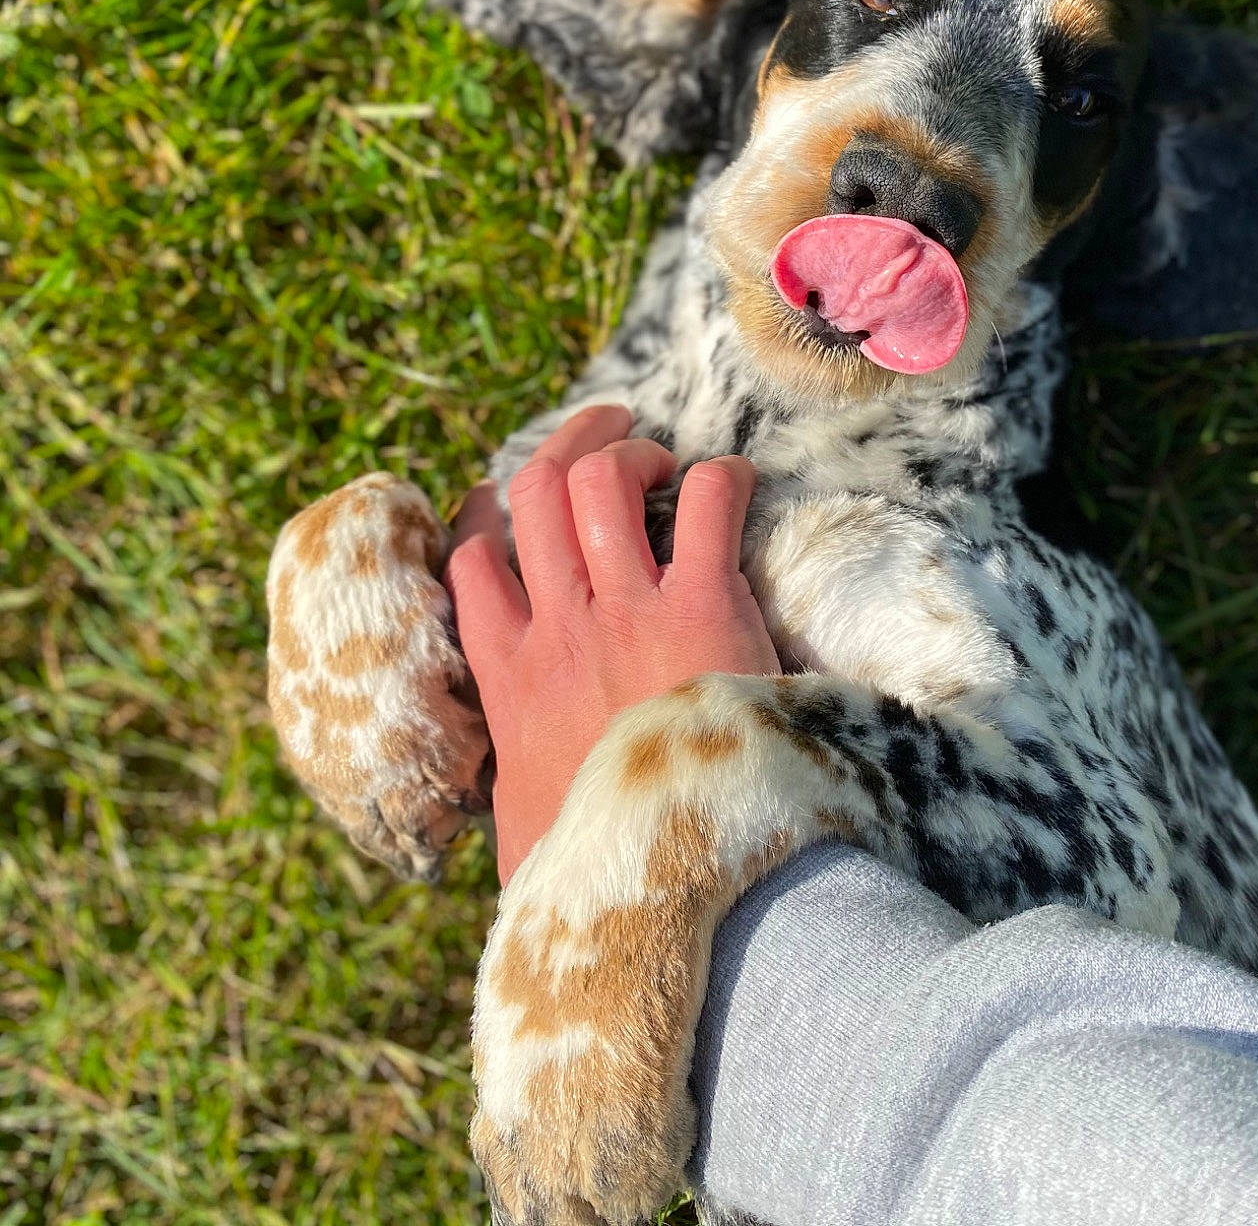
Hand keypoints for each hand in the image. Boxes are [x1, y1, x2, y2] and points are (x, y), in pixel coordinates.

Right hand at [442, 405, 779, 881]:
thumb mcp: (529, 847)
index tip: (509, 498)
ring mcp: (630, 610)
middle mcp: (562, 629)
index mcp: (510, 678)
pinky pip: (705, 499)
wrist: (684, 878)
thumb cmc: (608, 871)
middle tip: (608, 431)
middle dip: (569, 444)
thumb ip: (517, 821)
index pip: (470, 561)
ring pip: (602, 480)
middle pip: (538, 494)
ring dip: (633, 453)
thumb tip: (511, 861)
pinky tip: (735, 488)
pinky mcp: (706, 603)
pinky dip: (719, 478)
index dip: (485, 513)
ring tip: (663, 460)